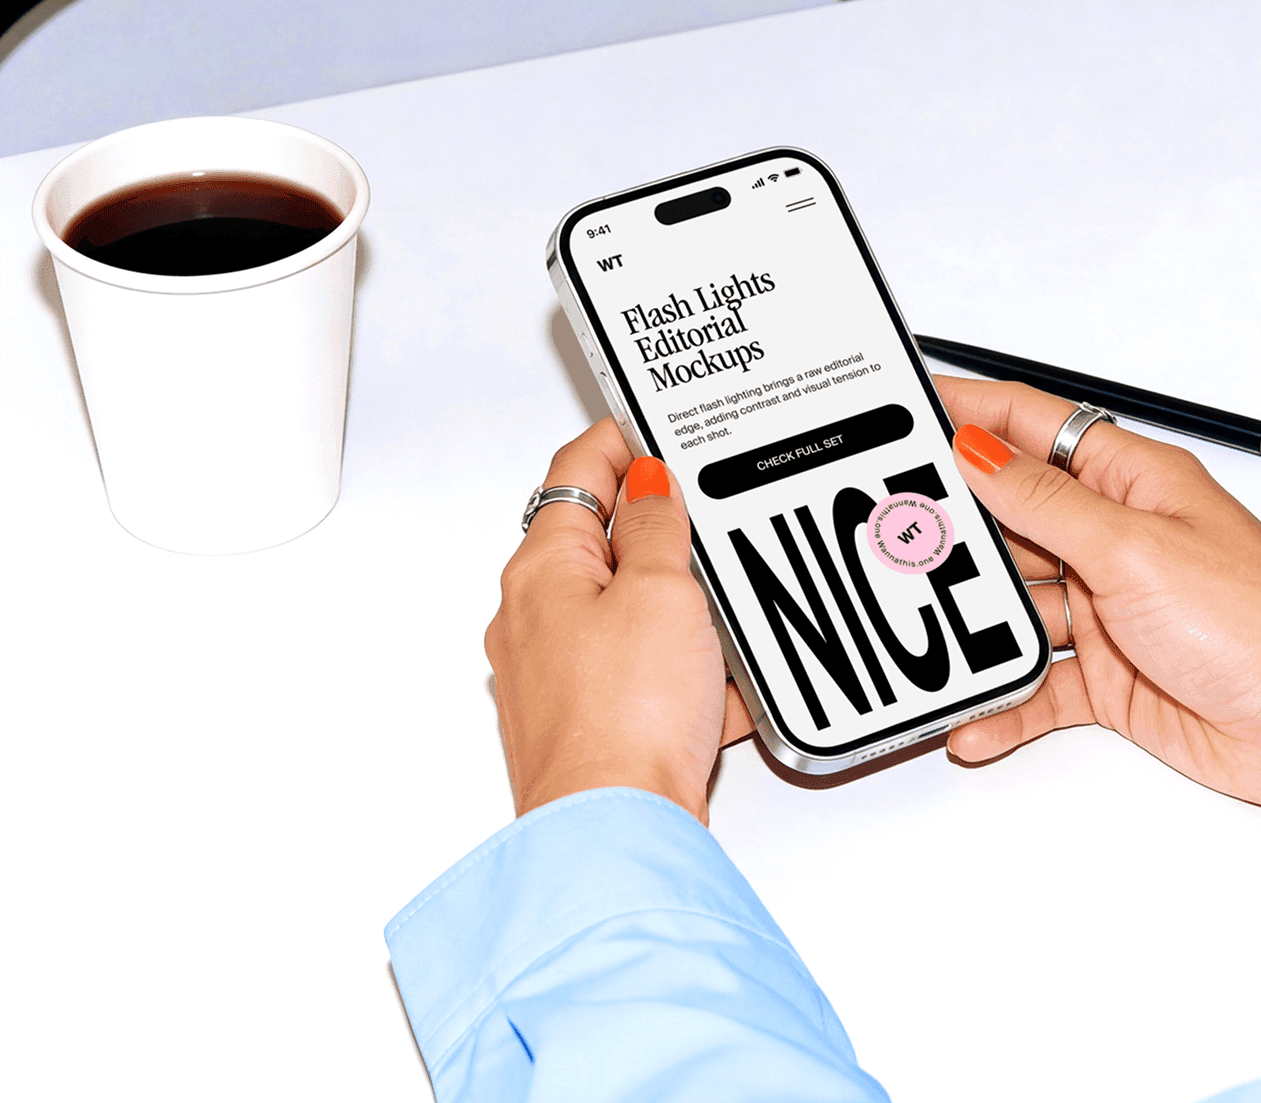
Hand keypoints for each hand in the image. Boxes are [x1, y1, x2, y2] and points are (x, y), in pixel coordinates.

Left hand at [486, 419, 752, 820]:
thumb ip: (657, 527)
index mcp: (540, 571)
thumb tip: (651, 484)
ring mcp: (562, 677)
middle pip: (600, 544)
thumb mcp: (659, 591)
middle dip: (659, 528)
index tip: (659, 429)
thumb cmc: (622, 719)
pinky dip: (688, 672)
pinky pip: (649, 676)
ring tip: (724, 607)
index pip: (575, 472)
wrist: (620, 831)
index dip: (621, 440)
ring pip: (632, 614)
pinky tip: (724, 685)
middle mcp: (536, 621)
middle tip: (705, 512)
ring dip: (681, 607)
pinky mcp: (596, 723)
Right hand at [938, 376, 1260, 810]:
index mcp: (1129, 480)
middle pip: (1008, 518)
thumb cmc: (1260, 624)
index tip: (898, 412)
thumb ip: (1045, 503)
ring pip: (1014, 606)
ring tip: (926, 639)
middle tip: (888, 541)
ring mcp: (1107, 608)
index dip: (964, 412)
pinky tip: (974, 718)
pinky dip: (1003, 703)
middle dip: (952, 532)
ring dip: (975, 627)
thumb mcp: (1134, 549)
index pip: (1029, 425)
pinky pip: (1034, 684)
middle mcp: (1113, 537)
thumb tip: (976, 448)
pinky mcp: (1107, 676)